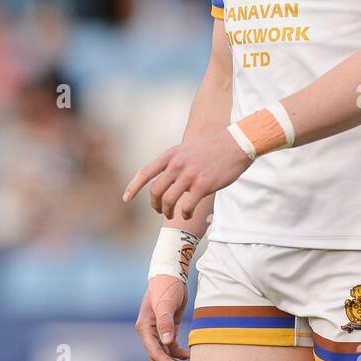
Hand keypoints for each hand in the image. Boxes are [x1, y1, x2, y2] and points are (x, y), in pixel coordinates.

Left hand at [121, 130, 251, 218]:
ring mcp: (189, 175)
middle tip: (160, 211)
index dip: (133, 187)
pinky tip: (188, 214)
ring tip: (173, 215)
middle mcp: (177, 165)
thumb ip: (174, 163)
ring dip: (168, 212)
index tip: (125, 199)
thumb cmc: (212, 149)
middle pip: (155, 191)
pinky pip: (187, 206)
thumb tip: (165, 183)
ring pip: (168, 201)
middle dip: (155, 205)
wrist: (235, 145)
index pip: (145, 172)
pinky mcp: (203, 185)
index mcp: (171, 155)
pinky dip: (184, 214)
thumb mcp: (187, 150)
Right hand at [135, 274, 189, 360]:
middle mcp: (149, 331)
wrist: (171, 272)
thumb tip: (167, 342)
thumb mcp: (166, 303)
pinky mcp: (167, 328)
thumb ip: (166, 322)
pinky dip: (178, 354)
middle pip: (158, 357)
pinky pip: (170, 347)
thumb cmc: (167, 286)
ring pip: (164, 354)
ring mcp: (157, 330)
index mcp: (145, 327)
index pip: (154, 352)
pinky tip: (189, 356)